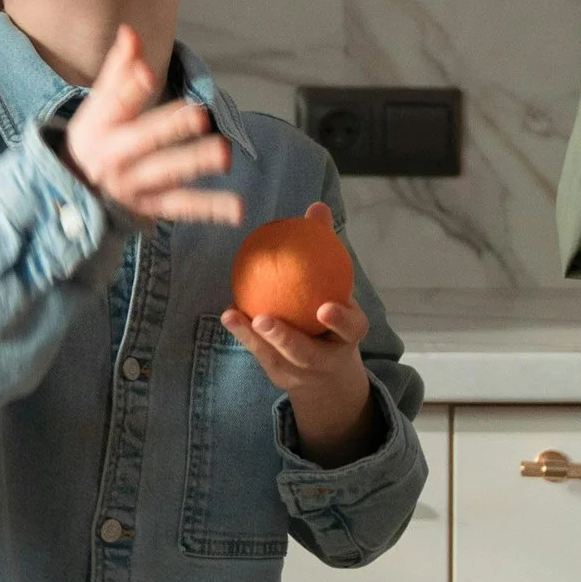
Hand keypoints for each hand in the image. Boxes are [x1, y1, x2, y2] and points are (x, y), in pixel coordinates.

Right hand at [64, 21, 242, 226]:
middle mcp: (117, 156)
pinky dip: (211, 209)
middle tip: (199, 116)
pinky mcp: (152, 206)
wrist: (74, 190)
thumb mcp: (99, 103)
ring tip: (225, 154)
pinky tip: (238, 209)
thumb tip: (131, 30)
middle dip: (172, 129)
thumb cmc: (96, 135)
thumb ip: (119, 68)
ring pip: (168, 173)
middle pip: (146, 140)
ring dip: (195, 163)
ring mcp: (135, 184)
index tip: (146, 74)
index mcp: (103, 124)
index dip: (130, 88)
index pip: (116, 104)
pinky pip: (183, 207)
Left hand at [225, 216, 376, 462]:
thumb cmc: (332, 314)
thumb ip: (326, 249)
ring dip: (252, 338)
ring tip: (233, 316)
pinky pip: (259, 354)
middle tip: (264, 319)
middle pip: (307, 354)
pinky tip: (228, 314)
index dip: (341, 320)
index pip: (352, 329)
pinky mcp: (278, 374)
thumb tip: (316, 207)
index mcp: (349, 336)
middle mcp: (326, 359)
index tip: (324, 307)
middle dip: (285, 339)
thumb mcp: (337, 286)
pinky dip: (243, 335)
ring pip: (277, 358)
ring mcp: (300, 372)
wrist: (329, 370)